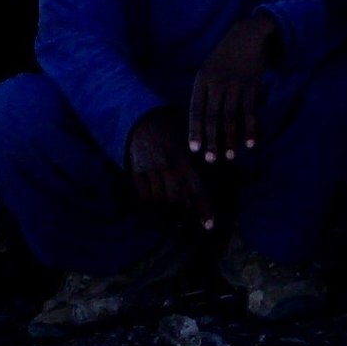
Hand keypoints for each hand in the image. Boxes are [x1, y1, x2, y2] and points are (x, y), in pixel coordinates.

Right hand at [126, 106, 213, 228]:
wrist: (146, 119)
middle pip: (177, 201)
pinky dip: (150, 204)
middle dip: (182, 215)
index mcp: (185, 159)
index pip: (197, 190)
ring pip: (160, 202)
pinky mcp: (136, 171)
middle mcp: (168, 166)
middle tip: (185, 223)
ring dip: (166, 212)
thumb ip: (198, 163)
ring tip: (171, 217)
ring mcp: (151, 170)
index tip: (209, 226)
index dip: (204, 210)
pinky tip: (155, 207)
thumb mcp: (189, 144)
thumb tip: (210, 182)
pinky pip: (144, 197)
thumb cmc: (173, 131)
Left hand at [188, 11, 278, 162]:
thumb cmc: (225, 56)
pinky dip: (249, 128)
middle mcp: (217, 82)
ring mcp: (236, 83)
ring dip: (230, 138)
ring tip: (229, 156)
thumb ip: (205, 92)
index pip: (196, 109)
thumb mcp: (209, 68)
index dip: (195, 130)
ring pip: (231, 117)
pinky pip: (249, 111)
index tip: (195, 149)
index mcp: (202, 79)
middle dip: (212, 140)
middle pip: (213, 116)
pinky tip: (250, 143)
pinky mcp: (252, 85)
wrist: (248, 34)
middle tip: (211, 160)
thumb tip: (202, 122)